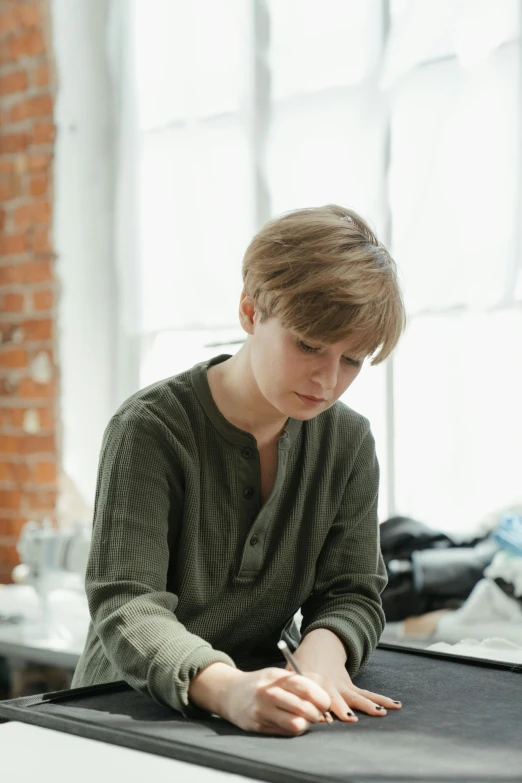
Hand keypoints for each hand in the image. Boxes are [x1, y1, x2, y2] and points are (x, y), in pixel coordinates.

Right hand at [220, 666, 330, 735]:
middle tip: (317, 714)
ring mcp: (262, 710)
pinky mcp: (257, 726)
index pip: (306, 688)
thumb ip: (297, 684)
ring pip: (296, 724)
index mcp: (276, 676)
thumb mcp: (277, 676)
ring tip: (304, 720)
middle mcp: (269, 692)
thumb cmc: (261, 684)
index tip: (326, 704)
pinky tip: (289, 723)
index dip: (321, 698)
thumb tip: (323, 701)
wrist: (230, 692)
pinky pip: (284, 732)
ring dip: (305, 724)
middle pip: (304, 708)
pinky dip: (292, 729)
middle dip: (316, 714)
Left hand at [286, 663, 401, 721]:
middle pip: (336, 700)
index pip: (314, 697)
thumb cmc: (300, 664)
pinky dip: (380, 700)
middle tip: (350, 719)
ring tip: (380, 713)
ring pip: (357, 697)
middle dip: (342, 710)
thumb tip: (291, 707)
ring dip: (368, 705)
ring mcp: (342, 687)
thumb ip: (288, 687)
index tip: (323, 720)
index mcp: (312, 681)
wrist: (319, 647)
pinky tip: (395, 705)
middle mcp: (330, 686)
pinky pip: (367, 695)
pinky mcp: (351, 687)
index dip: (318, 708)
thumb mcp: (289, 672)